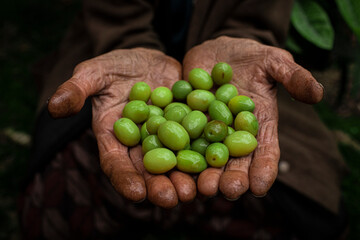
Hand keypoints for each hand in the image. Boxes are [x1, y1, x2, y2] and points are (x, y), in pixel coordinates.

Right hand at [48, 48, 196, 207]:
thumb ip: (77, 89)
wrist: (148, 60)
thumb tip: (53, 106)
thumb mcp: (95, 72)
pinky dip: (205, 155)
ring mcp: (166, 139)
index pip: (116, 163)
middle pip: (148, 170)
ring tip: (195, 191)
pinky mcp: (188, 129)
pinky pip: (197, 143)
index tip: (135, 193)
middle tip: (171, 199)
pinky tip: (216, 165)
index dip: (124, 178)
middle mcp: (141, 145)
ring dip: (184, 178)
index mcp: (115, 138)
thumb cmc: (117, 67)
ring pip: (175, 163)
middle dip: (158, 186)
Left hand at [183, 36, 322, 197]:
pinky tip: (175, 166)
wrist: (217, 52)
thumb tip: (318, 93)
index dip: (264, 169)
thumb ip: (293, 77)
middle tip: (227, 191)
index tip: (260, 186)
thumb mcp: (272, 61)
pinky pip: (182, 140)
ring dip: (205, 174)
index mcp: (258, 126)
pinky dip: (178, 153)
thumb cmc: (250, 57)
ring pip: (207, 157)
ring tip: (202, 187)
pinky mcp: (185, 124)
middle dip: (232, 178)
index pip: (264, 152)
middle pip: (235, 162)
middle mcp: (233, 135)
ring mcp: (208, 132)